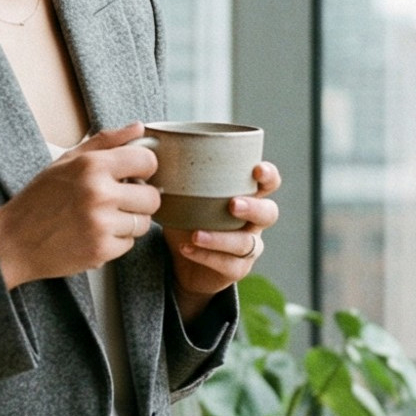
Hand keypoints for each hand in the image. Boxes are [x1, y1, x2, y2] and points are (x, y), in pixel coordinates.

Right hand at [0, 122, 162, 289]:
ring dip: (128, 222)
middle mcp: (99, 194)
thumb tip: (138, 127)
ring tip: (102, 218)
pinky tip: (94, 234)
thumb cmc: (38, 199)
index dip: (144, 168)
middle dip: (140, 199)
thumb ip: (106, 141)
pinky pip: (129, 244)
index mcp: (92, 166)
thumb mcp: (66, 161)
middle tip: (119, 200)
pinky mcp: (101, 250)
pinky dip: (116, 241)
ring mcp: (101, 224)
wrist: (13, 240)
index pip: (147, 161)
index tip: (134, 174)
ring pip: (143, 223)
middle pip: (152, 197)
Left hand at [168, 160, 281, 320]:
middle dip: (253, 207)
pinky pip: (226, 264)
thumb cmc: (188, 218)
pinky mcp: (237, 269)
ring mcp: (248, 247)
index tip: (257, 169)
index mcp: (246, 196)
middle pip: (269, 213)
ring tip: (195, 234)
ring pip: (247, 243)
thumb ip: (174, 175)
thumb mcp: (183, 196)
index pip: (268, 183)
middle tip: (233, 204)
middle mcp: (254, 222)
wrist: (184, 261)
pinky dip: (205, 255)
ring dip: (221, 238)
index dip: (268, 176)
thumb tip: (146, 146)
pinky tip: (186, 248)